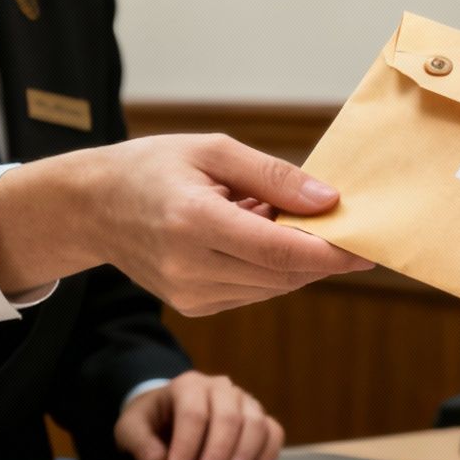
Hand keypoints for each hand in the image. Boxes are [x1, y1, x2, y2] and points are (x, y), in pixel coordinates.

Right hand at [0, 134, 371, 315]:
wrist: (92, 207)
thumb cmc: (152, 168)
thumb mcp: (212, 151)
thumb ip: (273, 177)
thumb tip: (328, 201)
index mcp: (194, 222)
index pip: (280, 250)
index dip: (331, 252)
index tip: (368, 247)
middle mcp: (190, 267)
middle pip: (283, 273)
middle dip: (321, 254)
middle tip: (341, 224)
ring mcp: (190, 294)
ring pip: (273, 287)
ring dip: (294, 259)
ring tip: (272, 216)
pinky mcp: (193, 308)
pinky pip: (253, 292)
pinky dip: (269, 268)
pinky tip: (251, 235)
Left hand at [113, 371, 284, 459]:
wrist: (170, 414)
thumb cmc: (152, 422)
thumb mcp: (131, 428)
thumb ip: (139, 443)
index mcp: (188, 386)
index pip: (193, 413)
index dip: (187, 444)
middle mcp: (220, 388)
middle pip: (228, 415)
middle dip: (218, 448)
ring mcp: (243, 402)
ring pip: (255, 421)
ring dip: (246, 450)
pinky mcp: (259, 419)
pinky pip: (273, 431)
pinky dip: (269, 449)